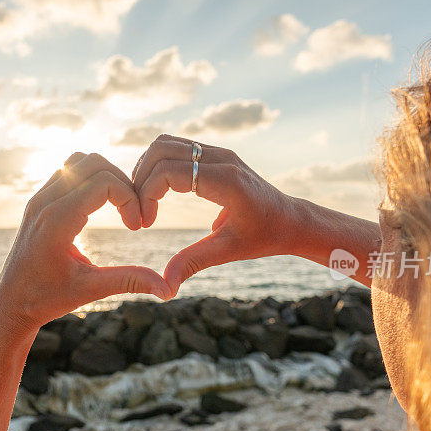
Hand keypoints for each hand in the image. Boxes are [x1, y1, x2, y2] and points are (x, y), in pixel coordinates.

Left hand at [0, 152, 171, 331]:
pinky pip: (68, 172)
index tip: (137, 226)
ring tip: (119, 205)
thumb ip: (129, 281)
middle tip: (132, 212)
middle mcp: (44, 202)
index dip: (130, 198)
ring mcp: (38, 198)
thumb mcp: (90, 290)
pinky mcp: (38, 201)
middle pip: (94, 162)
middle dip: (122, 181)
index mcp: (57, 220)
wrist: (8, 304)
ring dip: (106, 176)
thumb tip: (168, 289)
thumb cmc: (45, 299)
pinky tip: (102, 207)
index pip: (104, 182)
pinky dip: (90, 180)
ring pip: (79, 160)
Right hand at [133, 134, 301, 293]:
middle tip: (139, 210)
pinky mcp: (215, 154)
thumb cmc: (265, 236)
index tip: (145, 224)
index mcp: (225, 180)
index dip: (147, 194)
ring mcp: (218, 152)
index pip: (168, 171)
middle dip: (140, 178)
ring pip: (166, 143)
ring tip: (144, 201)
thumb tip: (165, 286)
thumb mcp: (228, 251)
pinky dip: (159, 165)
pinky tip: (157, 193)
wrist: (291, 220)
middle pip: (161, 149)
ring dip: (147, 169)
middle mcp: (221, 158)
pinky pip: (177, 148)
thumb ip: (193, 262)